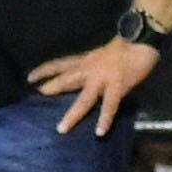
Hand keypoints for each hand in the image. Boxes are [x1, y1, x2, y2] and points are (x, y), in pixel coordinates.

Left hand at [29, 36, 161, 135]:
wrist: (142, 39)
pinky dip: (104, 119)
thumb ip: (97, 65)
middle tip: (37, 97)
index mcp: (87, 60)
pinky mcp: (117, 87)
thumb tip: (92, 75)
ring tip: (62, 129)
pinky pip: (109, 106)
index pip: (61, 64)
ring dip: (73, 114)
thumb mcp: (105, 53)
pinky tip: (99, 132)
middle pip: (66, 79)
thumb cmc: (128, 45)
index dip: (45, 70)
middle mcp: (90, 69)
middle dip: (51, 88)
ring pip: (84, 99)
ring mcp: (102, 80)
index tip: (30, 78)